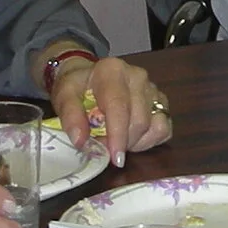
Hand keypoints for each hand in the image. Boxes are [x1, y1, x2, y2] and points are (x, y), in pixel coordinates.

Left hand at [50, 56, 171, 166]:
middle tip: (104, 149)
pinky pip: (163, 129)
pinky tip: (131, 138)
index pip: (119, 106)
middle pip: (139, 120)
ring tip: (116, 140)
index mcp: (113, 70)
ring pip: (154, 126)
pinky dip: (148, 141)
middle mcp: (138, 76)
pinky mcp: (162, 102)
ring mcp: (153, 89)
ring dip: (135, 142)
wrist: (89, 77)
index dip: (118, 135)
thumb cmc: (78, 87)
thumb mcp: (64, 96)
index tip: (114, 157)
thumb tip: (81, 142)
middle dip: (123, 142)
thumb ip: (70, 116)